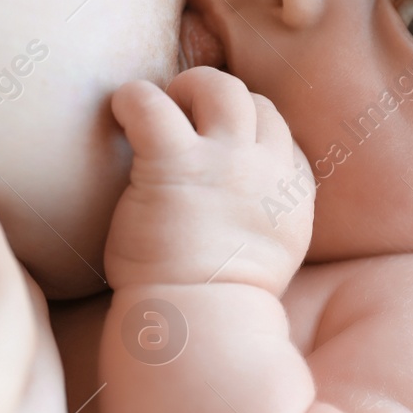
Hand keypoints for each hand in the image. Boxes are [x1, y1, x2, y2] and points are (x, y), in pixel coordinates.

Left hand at [105, 67, 312, 293]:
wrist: (196, 325)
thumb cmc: (216, 305)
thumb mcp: (269, 258)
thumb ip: (264, 220)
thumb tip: (243, 207)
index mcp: (291, 196)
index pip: (284, 140)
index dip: (252, 137)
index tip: (223, 150)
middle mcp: (266, 171)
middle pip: (258, 103)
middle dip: (222, 102)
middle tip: (185, 119)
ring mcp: (225, 163)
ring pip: (220, 87)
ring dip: (188, 88)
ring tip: (159, 108)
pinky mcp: (176, 162)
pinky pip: (151, 103)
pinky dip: (133, 97)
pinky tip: (122, 109)